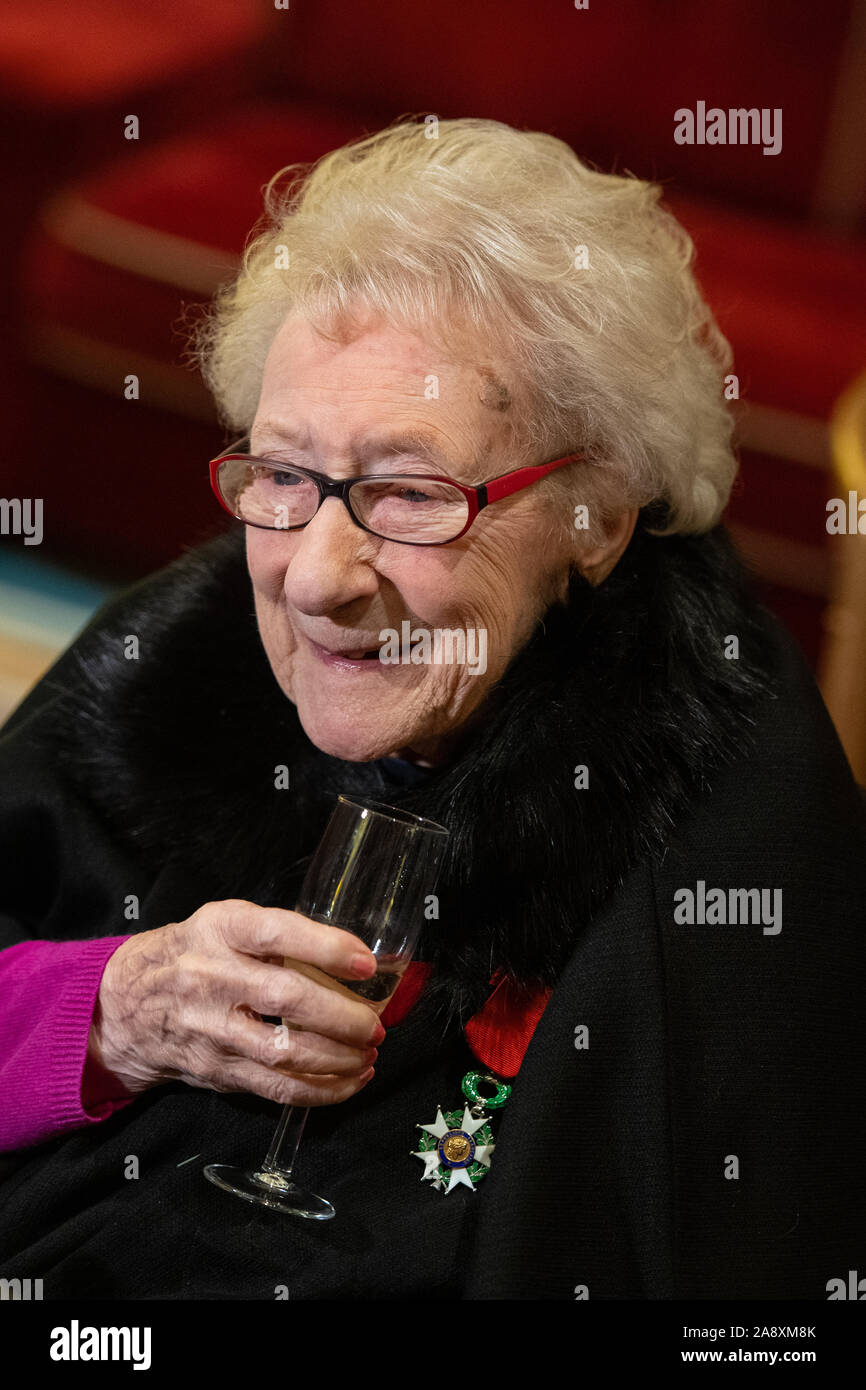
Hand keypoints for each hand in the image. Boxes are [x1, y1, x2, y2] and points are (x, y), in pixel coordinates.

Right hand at [88, 900, 383, 1107]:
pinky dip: (319, 1090)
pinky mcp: (216, 1070)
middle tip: (376, 1024)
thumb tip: (352, 959)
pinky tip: (349, 1081)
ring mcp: (212, 1029)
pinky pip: (274, 1088)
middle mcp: (212, 978)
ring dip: (338, 1059)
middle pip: (286, 999)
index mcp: (221, 931)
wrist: (126, 1006)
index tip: (365, 963)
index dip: (326, 948)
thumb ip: (278, 936)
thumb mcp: (225, 924)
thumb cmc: (194, 954)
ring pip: (283, 1052)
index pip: (277, 935)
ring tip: (369, 1054)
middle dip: (342, 1016)